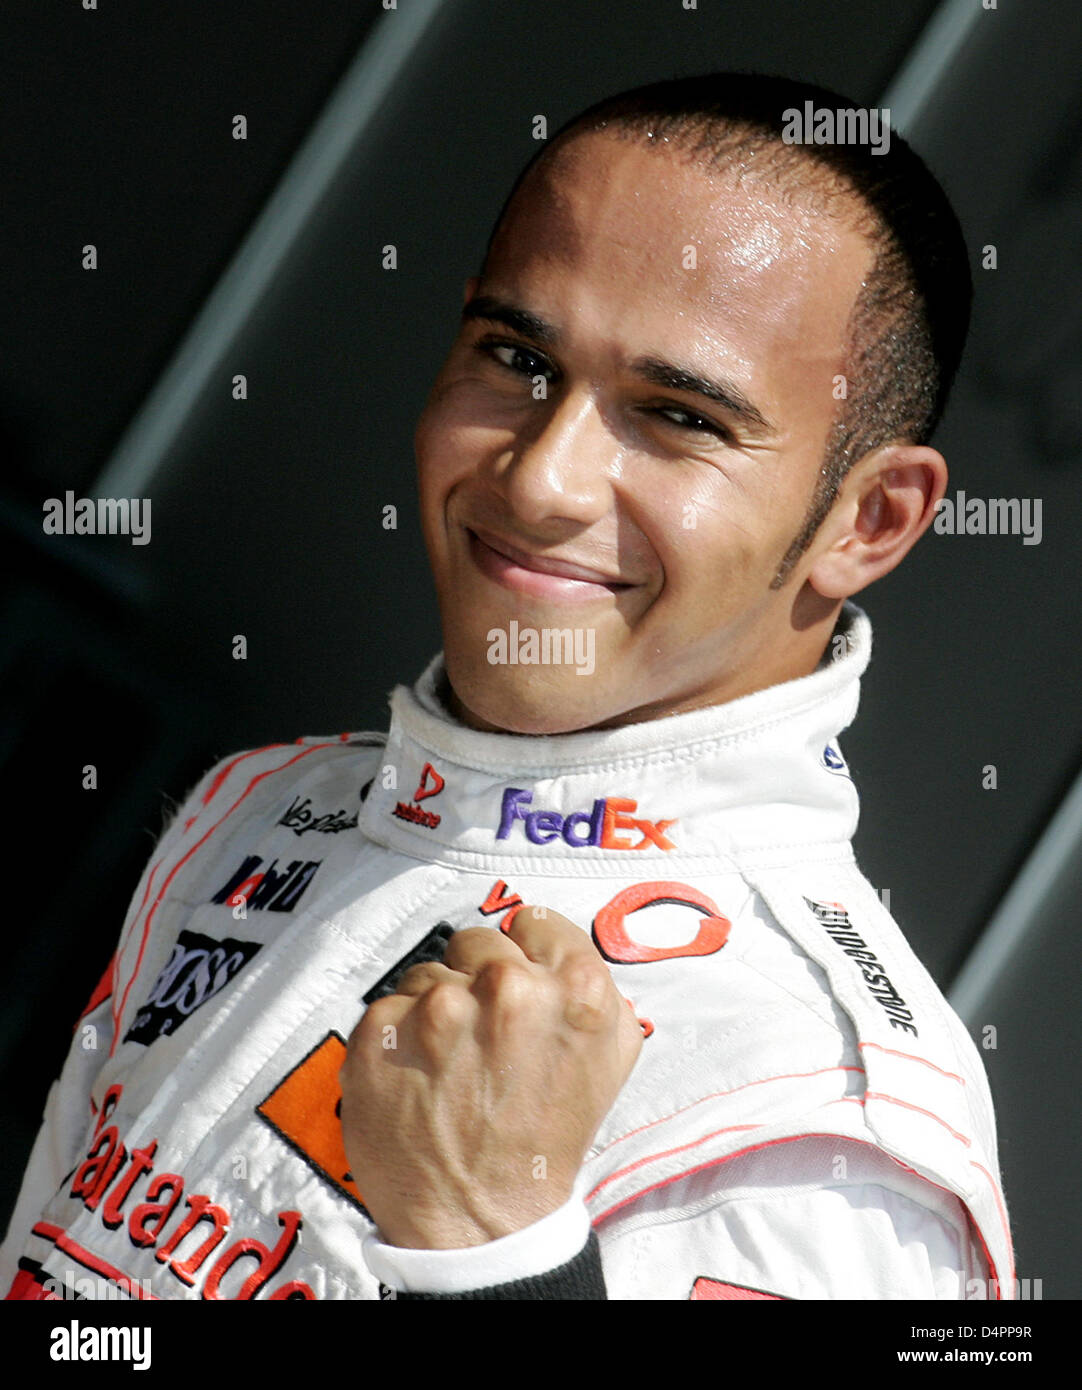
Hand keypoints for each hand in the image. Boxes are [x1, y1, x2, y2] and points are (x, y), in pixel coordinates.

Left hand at [339, 906, 643, 1248]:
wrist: (481, 1222)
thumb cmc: (545, 1142)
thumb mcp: (610, 1062)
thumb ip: (596, 991)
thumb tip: (556, 945)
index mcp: (576, 991)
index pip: (535, 922)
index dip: (527, 955)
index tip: (520, 988)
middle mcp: (509, 990)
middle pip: (478, 940)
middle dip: (479, 981)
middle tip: (485, 1040)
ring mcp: (438, 1011)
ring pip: (429, 973)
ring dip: (435, 1011)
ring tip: (452, 1068)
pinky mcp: (381, 1033)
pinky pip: (387, 1007)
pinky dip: (397, 1041)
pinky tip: (418, 1081)